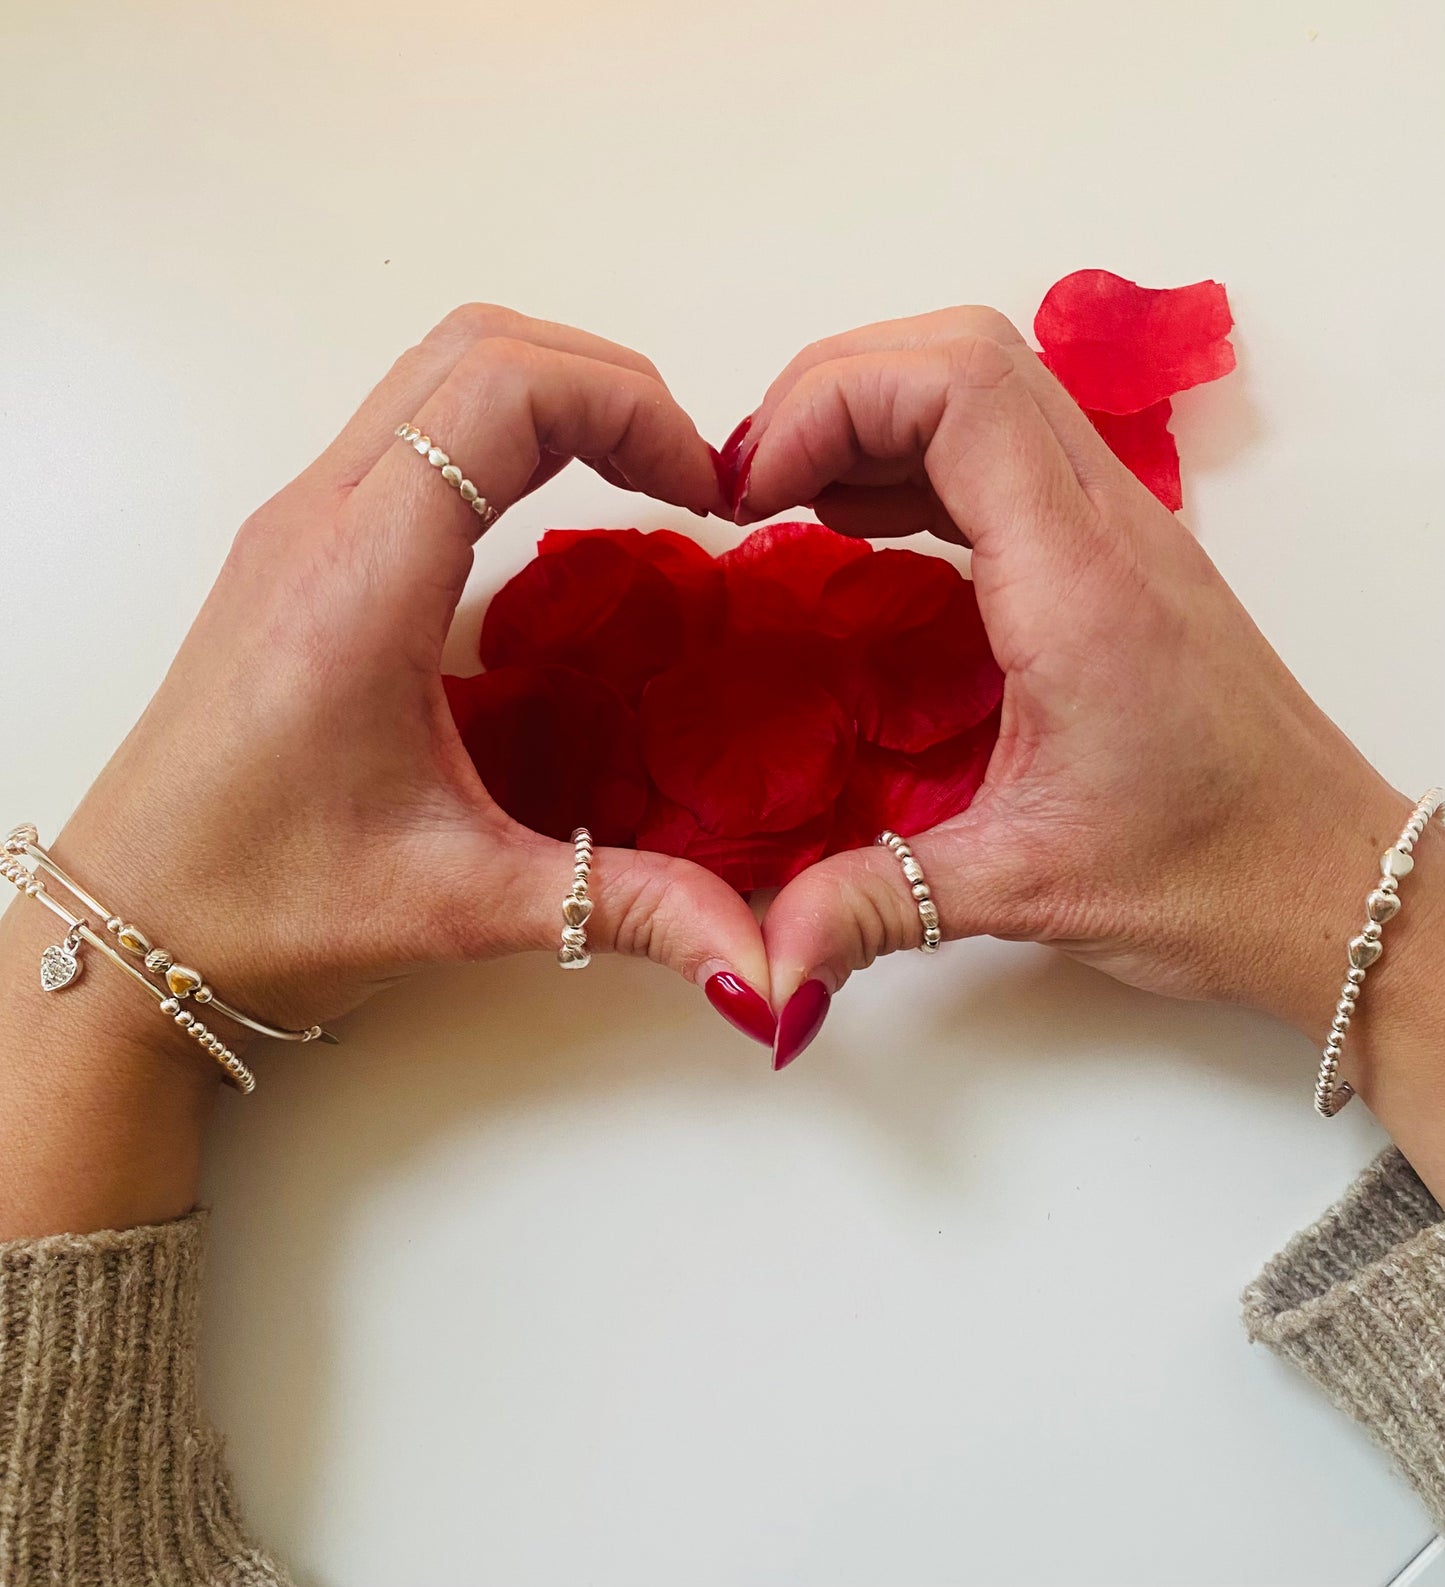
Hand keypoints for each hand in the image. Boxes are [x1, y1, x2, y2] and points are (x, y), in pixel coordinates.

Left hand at [0, 305, 770, 1235]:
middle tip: (686, 476)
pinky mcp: (297, 550)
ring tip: (636, 479)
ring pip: (436, 370)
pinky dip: (502, 428)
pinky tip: (548, 519)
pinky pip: (408, 426)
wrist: (131, 926)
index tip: (702, 493)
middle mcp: (320, 520)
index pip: (504, 391)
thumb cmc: (263, 903)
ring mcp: (299, 524)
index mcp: (360, 579)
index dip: (630, 408)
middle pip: (476, 346)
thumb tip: (762, 958)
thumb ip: (626, 910)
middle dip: (608, 383)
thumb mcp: (461, 903)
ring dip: (552, 392)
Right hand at [733, 308, 1436, 1079]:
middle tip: (751, 482)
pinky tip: (859, 524)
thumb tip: (766, 963)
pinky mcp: (1113, 555)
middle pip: (964, 354)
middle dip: (833, 390)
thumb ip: (876, 908)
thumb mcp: (1025, 890)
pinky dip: (915, 455)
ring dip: (874, 412)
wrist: (1330, 881)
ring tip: (786, 495)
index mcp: (1081, 583)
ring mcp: (1120, 529)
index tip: (753, 489)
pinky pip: (1004, 449)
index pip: (959, 389)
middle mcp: (1109, 526)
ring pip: (989, 385)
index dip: (831, 402)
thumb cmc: (1213, 871)